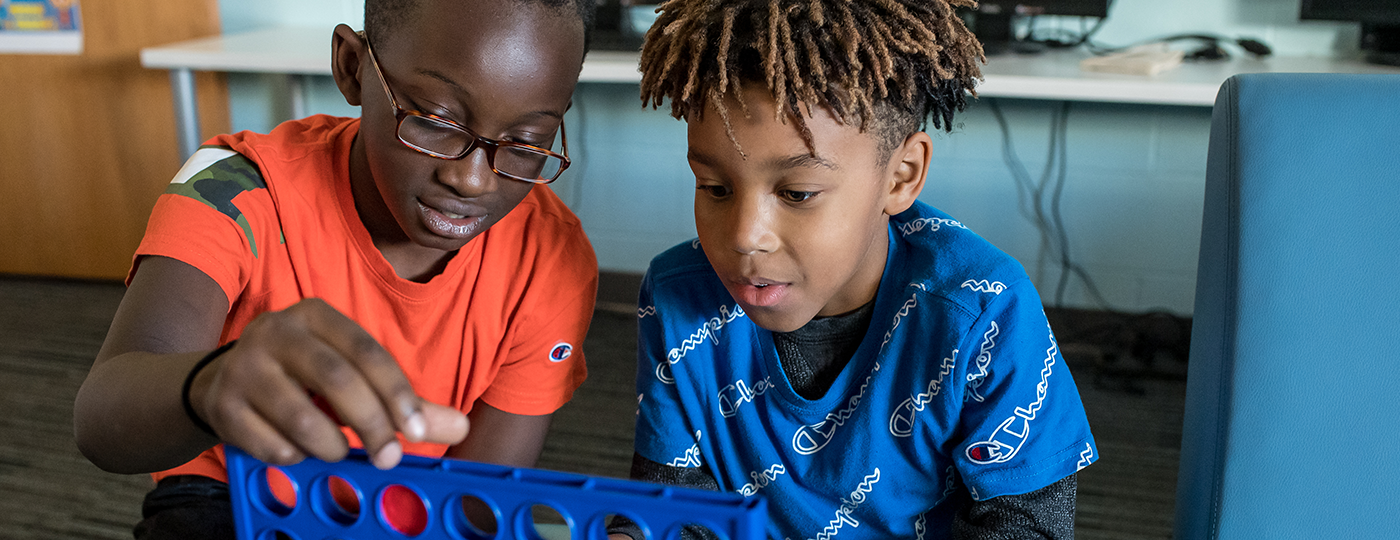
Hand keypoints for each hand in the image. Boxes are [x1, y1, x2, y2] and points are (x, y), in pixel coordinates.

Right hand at [188, 298, 467, 468]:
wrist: (221, 382)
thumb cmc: (303, 378)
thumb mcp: (352, 377)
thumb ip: (404, 402)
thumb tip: (460, 428)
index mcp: (316, 315)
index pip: (366, 351)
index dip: (395, 392)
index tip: (416, 432)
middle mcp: (277, 331)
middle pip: (334, 377)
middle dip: (369, 422)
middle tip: (388, 458)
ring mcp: (244, 366)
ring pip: (297, 413)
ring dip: (329, 444)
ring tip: (340, 454)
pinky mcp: (221, 403)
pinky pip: (266, 440)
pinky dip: (292, 455)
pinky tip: (298, 452)